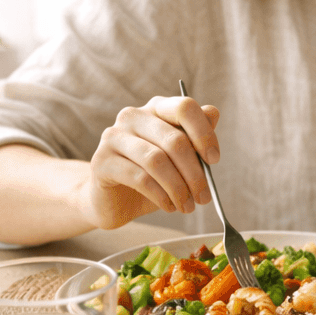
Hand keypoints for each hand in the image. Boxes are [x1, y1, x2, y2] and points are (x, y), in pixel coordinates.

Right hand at [78, 95, 220, 228]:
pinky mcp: (101, 161)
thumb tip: (213, 113)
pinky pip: (140, 178)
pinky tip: (170, 206)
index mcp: (156, 109)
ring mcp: (114, 137)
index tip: (214, 160)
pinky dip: (161, 195)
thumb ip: (195, 138)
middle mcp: (133, 117)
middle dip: (195, 173)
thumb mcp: (180, 160)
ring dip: (178, 188)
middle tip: (204, 196)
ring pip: (157, 160)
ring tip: (187, 206)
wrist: (115, 202)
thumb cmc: (154, 177)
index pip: (184, 107)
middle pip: (174, 139)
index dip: (203, 133)